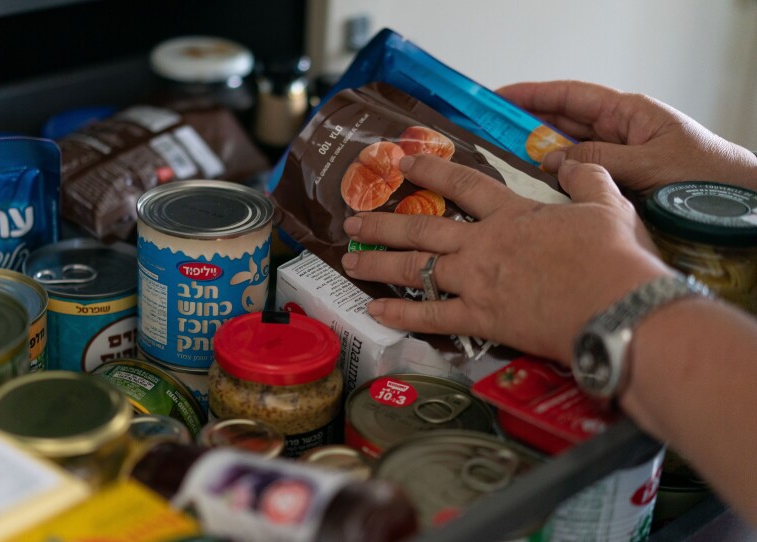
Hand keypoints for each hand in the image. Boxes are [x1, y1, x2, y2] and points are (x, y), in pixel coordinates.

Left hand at [341, 154, 671, 364]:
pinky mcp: (481, 319)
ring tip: (349, 261)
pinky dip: (401, 313)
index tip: (402, 162)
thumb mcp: (608, 204)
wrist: (618, 307)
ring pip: (416, 268)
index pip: (461, 184)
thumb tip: (568, 161)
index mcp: (512, 214)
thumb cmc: (615, 257)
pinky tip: (374, 309)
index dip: (429, 171)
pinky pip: (431, 316)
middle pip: (422, 228)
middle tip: (353, 220)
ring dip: (379, 263)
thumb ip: (584, 177)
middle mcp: (483, 244)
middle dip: (383, 222)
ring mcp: (477, 281)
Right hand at [497, 80, 756, 195]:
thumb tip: (551, 159)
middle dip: (525, 126)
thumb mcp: (650, 163)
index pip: (569, 97)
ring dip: (537, 157)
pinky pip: (578, 178)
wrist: (739, 206)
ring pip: (566, 153)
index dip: (532, 95)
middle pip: (561, 123)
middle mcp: (618, 133)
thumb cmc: (706, 176)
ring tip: (500, 163)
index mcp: (628, 113)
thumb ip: (599, 160)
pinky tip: (534, 190)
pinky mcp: (616, 186)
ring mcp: (615, 160)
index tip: (498, 98)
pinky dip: (555, 182)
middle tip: (487, 133)